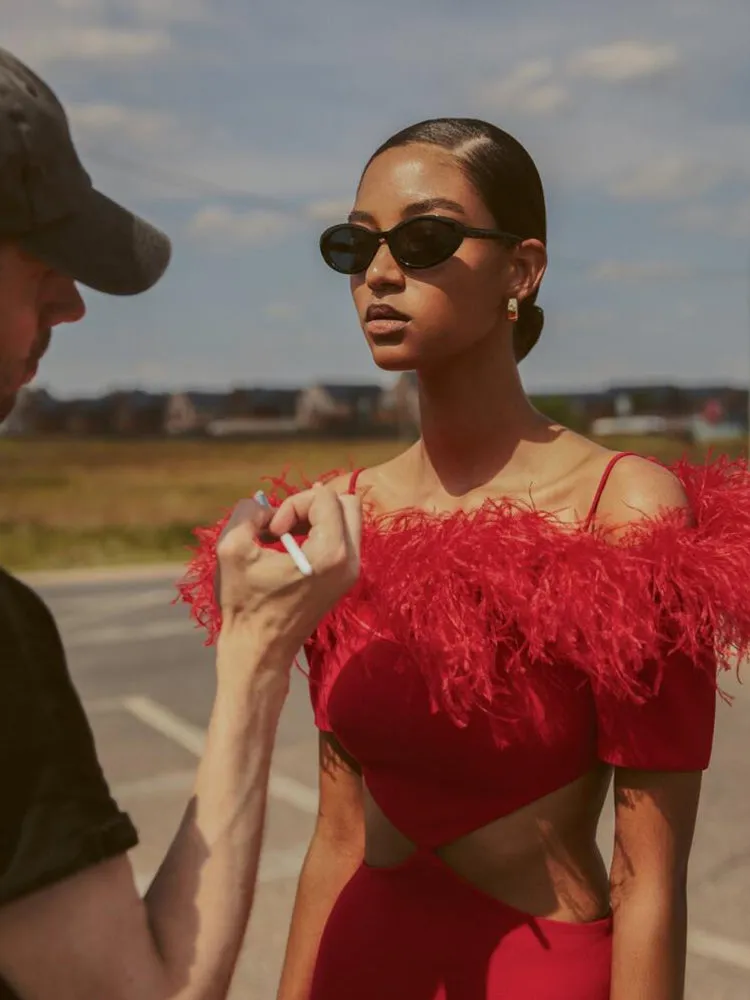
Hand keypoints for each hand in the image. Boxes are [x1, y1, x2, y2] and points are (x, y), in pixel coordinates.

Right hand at [216, 484, 361, 648]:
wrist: (259, 649)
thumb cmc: (244, 603)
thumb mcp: (231, 548)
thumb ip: (248, 512)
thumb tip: (267, 507)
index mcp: (330, 553)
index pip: (325, 497)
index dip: (293, 504)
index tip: (272, 532)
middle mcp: (350, 561)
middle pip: (347, 503)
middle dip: (311, 504)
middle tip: (283, 526)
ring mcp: (352, 572)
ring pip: (346, 519)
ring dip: (314, 517)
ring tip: (282, 536)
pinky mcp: (345, 579)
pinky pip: (341, 537)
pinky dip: (318, 531)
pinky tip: (289, 546)